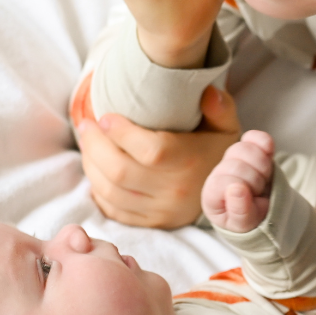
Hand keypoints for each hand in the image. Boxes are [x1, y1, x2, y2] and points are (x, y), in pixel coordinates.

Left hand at [79, 85, 240, 227]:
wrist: (229, 194)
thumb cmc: (217, 153)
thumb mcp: (226, 127)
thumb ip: (220, 106)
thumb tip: (206, 92)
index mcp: (189, 163)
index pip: (148, 150)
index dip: (120, 133)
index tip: (105, 117)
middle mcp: (173, 191)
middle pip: (120, 171)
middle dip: (95, 146)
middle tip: (86, 126)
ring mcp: (161, 211)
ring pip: (110, 191)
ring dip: (91, 166)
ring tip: (87, 145)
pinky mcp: (152, 222)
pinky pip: (113, 210)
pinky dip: (98, 190)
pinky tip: (96, 170)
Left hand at [202, 131, 275, 232]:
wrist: (263, 212)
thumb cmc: (248, 220)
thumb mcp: (244, 224)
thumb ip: (240, 211)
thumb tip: (237, 188)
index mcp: (212, 193)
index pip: (225, 182)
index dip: (243, 192)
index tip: (250, 203)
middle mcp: (219, 173)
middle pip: (237, 165)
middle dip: (255, 182)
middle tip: (258, 193)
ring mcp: (233, 158)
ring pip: (246, 149)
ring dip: (262, 166)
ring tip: (262, 180)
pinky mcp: (249, 148)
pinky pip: (254, 137)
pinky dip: (263, 142)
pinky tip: (268, 152)